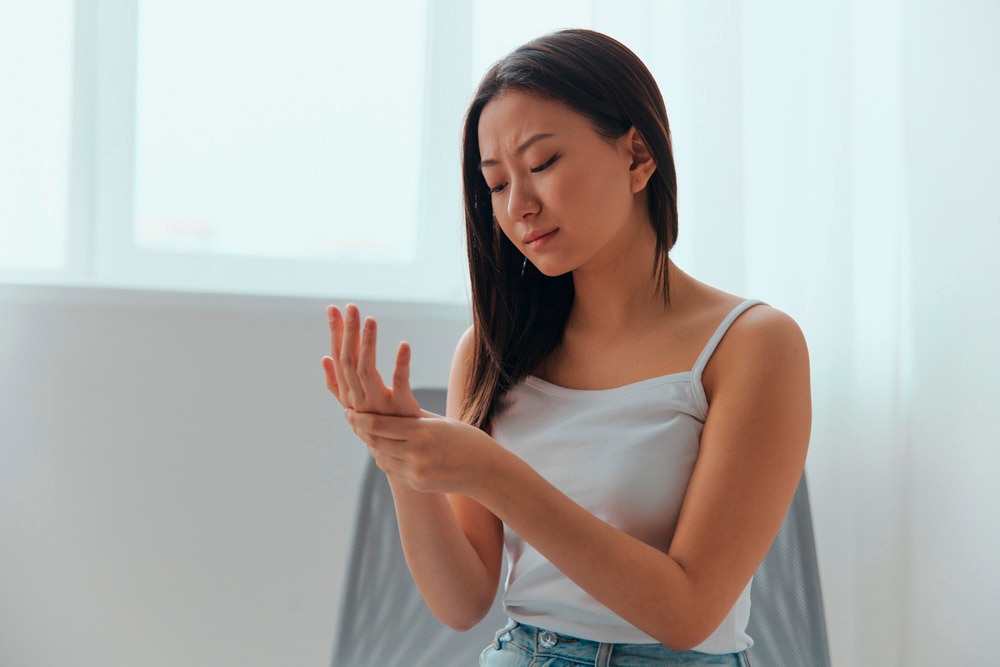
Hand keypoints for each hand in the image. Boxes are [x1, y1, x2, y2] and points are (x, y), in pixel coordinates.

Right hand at [321, 304, 420, 416]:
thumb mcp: (357, 403)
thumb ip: (338, 384)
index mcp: (349, 395)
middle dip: (348, 332)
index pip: (338, 358)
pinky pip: (400, 383)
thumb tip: (325, 358)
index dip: (335, 333)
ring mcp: (378, 407)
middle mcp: (358, 401)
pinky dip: (401, 363)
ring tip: (370, 320)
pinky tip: (404, 344)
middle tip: (351, 307)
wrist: (406, 452)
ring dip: (368, 343)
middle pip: (349, 361)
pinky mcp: (401, 410)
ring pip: (366, 370)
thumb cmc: (382, 423)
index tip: (333, 309)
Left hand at [344, 409, 501, 495]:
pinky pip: (392, 470)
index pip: (379, 425)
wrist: (486, 470)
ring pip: (380, 457)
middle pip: (374, 441)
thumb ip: (413, 417)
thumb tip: (388, 405)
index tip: (347, 411)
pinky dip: (385, 458)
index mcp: (422, 432)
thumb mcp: (439, 422)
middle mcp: (416, 453)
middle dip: (360, 430)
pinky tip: (384, 449)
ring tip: (365, 432)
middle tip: (350, 418)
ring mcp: (415, 472)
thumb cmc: (465, 439)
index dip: (359, 419)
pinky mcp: (417, 484)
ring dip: (371, 445)